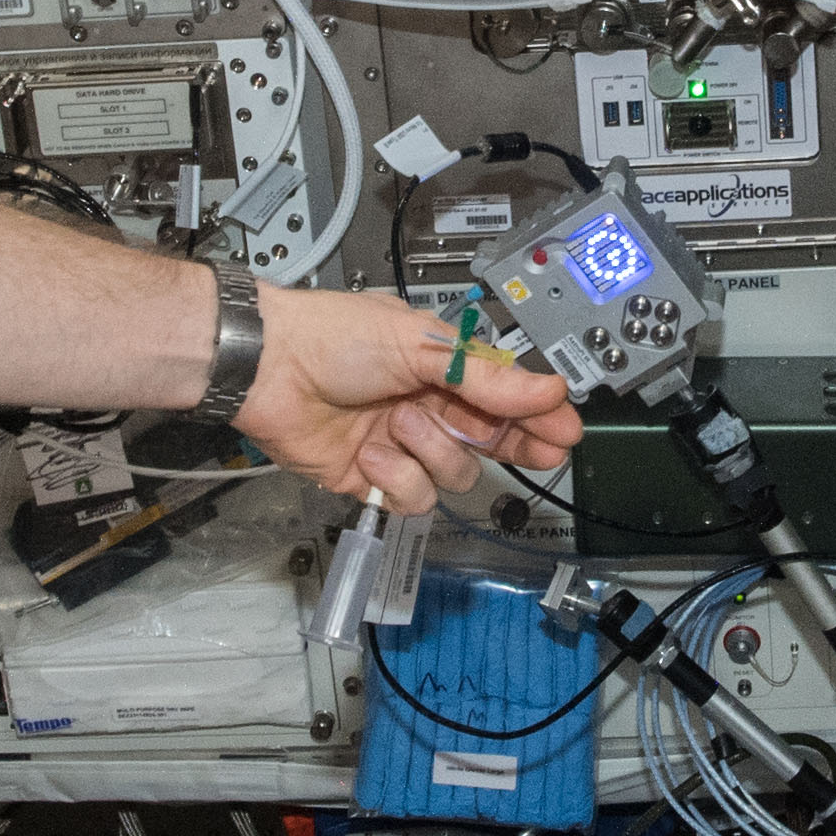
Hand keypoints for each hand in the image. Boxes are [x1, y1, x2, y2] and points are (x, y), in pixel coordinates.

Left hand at [237, 284, 587, 510]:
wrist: (268, 367)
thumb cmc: (335, 337)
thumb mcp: (422, 347)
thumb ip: (487, 378)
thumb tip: (548, 389)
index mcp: (443, 367)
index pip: (506, 398)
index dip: (539, 417)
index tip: (566, 431)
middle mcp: (427, 406)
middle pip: (492, 442)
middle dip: (516, 445)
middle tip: (542, 451)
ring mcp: (401, 445)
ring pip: (453, 474)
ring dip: (430, 449)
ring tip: (397, 420)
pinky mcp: (372, 480)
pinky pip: (411, 498)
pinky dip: (392, 476)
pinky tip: (369, 452)